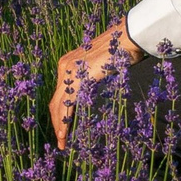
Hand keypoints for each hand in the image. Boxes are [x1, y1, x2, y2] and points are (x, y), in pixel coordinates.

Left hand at [49, 18, 138, 145]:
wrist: (125, 38)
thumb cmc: (119, 51)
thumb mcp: (101, 67)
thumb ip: (91, 79)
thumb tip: (91, 95)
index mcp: (68, 64)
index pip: (60, 94)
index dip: (60, 112)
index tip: (63, 127)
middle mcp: (63, 68)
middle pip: (55, 101)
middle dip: (56, 122)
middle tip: (61, 140)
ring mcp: (68, 74)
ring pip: (57, 106)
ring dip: (58, 126)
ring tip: (62, 142)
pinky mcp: (76, 81)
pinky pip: (65, 106)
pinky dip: (63, 122)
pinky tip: (64, 134)